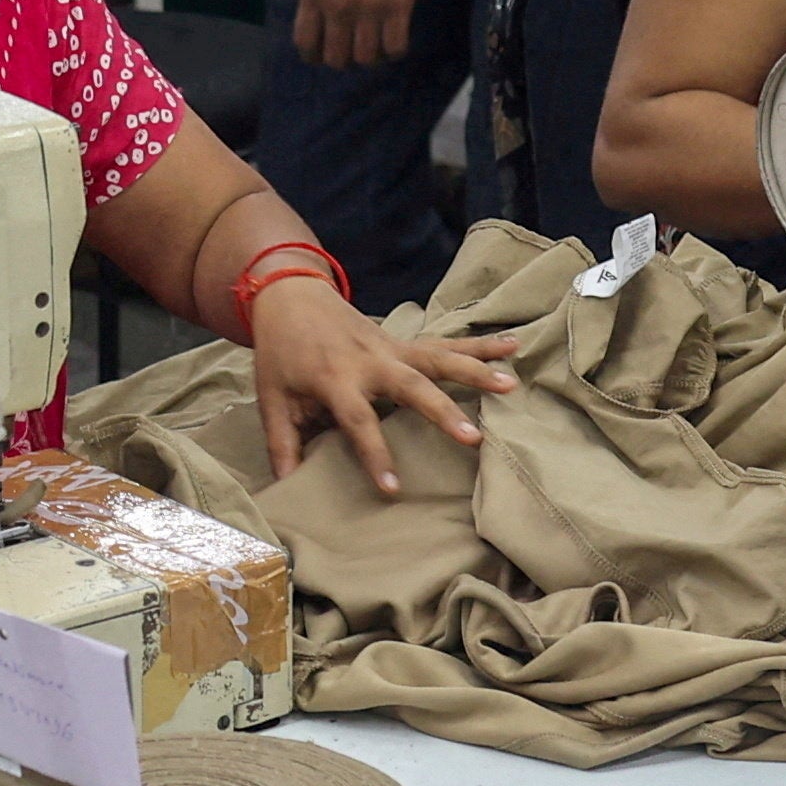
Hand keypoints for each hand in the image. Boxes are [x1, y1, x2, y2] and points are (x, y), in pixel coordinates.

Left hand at [250, 268, 513, 497]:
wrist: (289, 296)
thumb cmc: (280, 353)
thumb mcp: (271, 399)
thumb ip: (281, 443)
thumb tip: (284, 489)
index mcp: (335, 378)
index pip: (358, 421)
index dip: (374, 454)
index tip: (393, 487)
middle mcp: (370, 361)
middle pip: (410, 386)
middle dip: (442, 411)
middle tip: (472, 439)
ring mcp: (392, 347)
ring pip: (439, 358)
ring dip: (476, 371)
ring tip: (510, 386)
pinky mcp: (405, 341)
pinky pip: (447, 342)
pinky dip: (481, 343)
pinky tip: (514, 346)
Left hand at [291, 0, 429, 73]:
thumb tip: (325, 22)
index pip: (306, 44)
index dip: (316, 55)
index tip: (327, 52)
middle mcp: (335, 6)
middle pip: (336, 58)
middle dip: (345, 58)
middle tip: (356, 47)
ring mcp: (367, 8)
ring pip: (365, 58)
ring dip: (371, 56)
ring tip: (378, 43)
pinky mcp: (397, 6)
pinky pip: (394, 48)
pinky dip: (395, 51)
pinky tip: (396, 39)